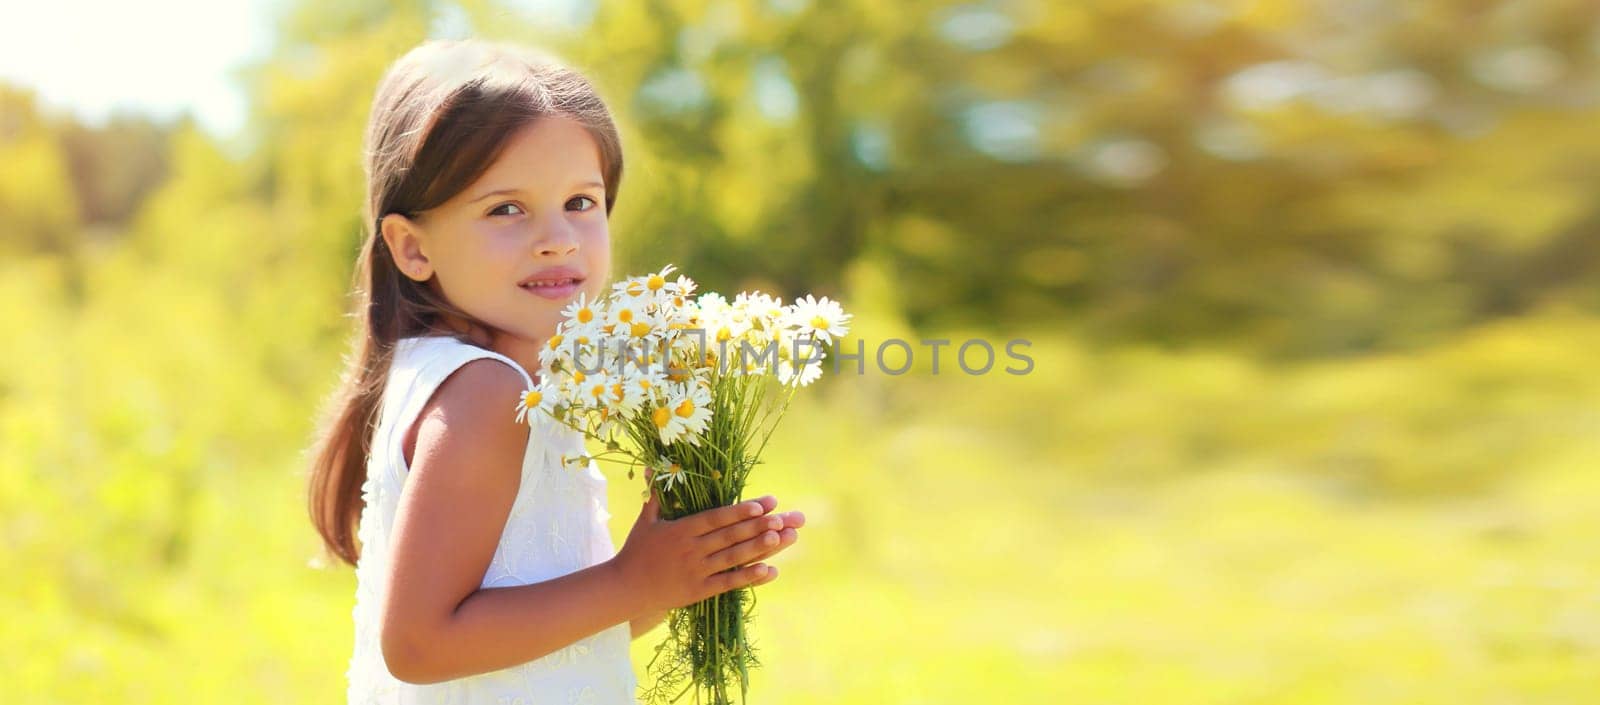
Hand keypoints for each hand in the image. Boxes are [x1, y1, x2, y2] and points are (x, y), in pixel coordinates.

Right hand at [611, 471, 804, 614]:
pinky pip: (728, 583)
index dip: (740, 510)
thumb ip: (657, 495)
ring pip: (733, 557)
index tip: (763, 503)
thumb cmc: (636, 551)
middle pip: (730, 535)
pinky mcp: (699, 591)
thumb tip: (655, 467)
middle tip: (782, 516)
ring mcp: (697, 571)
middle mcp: (692, 549)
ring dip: (758, 547)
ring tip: (781, 538)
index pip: (716, 517)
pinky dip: (749, 577)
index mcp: (681, 529)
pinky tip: (770, 571)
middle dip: (757, 525)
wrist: (623, 588)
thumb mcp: (646, 520)